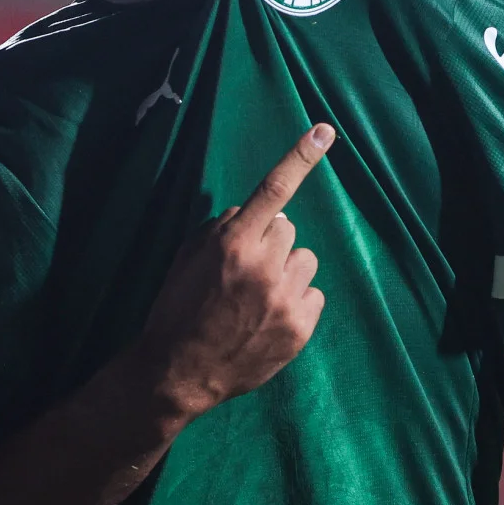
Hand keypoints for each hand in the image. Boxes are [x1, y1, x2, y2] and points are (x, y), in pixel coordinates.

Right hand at [136, 124, 334, 419]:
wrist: (178, 373)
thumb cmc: (177, 307)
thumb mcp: (187, 256)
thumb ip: (224, 227)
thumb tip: (257, 212)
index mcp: (233, 243)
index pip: (273, 189)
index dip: (301, 157)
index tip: (326, 131)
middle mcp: (264, 266)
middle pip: (288, 229)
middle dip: (270, 242)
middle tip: (245, 269)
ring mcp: (285, 299)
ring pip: (305, 260)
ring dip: (286, 271)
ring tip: (258, 296)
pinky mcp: (300, 328)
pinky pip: (313, 294)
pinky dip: (295, 301)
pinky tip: (269, 317)